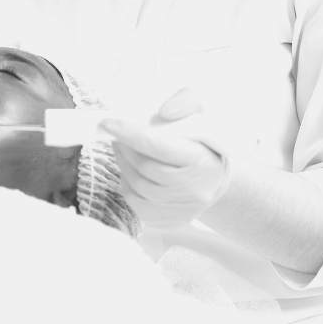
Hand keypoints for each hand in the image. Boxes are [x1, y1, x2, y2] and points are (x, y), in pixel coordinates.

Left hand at [98, 89, 232, 228]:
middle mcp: (195, 189)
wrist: (215, 181)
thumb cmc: (202, 142)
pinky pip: (136, 203)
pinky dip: (127, 184)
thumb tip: (163, 113)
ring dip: (122, 163)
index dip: (130, 133)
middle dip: (123, 147)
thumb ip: (185, 102)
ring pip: (137, 186)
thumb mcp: (201, 113)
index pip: (160, 146)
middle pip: (144, 167)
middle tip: (114, 132)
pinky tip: (131, 170)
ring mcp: (182, 209)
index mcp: (202, 160)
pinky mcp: (169, 221)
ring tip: (122, 148)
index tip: (107, 122)